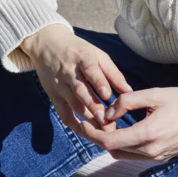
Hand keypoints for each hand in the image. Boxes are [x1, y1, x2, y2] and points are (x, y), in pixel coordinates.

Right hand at [21, 25, 131, 144]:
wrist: (48, 45)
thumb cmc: (79, 51)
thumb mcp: (97, 55)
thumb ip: (113, 73)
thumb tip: (129, 90)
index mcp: (83, 57)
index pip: (90, 70)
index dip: (99, 83)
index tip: (108, 95)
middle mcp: (68, 71)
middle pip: (81, 91)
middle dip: (94, 107)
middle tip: (108, 122)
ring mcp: (59, 84)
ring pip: (73, 104)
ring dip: (88, 118)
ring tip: (103, 130)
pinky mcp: (53, 95)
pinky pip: (63, 112)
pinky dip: (74, 124)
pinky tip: (87, 131)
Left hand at [96, 85, 177, 161]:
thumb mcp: (155, 94)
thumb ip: (128, 101)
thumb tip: (108, 110)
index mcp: (148, 134)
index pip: (109, 141)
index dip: (92, 133)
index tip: (83, 122)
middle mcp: (151, 151)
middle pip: (113, 150)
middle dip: (99, 137)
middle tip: (91, 121)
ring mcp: (158, 157)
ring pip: (124, 154)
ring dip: (112, 142)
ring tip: (107, 125)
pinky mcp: (163, 157)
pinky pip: (136, 155)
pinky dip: (126, 144)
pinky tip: (124, 130)